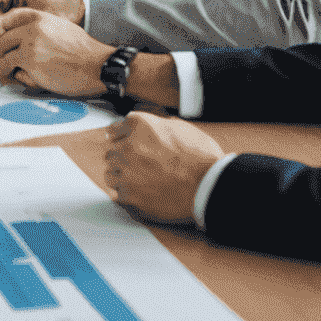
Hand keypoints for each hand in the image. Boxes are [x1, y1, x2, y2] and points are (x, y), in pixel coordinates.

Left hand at [0, 7, 108, 97]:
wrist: (97, 65)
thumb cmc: (83, 51)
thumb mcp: (59, 27)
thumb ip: (39, 28)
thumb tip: (21, 36)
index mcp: (38, 16)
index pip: (6, 18)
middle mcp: (31, 27)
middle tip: (0, 60)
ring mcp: (29, 43)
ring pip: (1, 53)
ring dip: (2, 64)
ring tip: (7, 72)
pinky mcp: (30, 61)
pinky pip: (10, 68)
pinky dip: (12, 75)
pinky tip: (20, 78)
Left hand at [105, 112, 225, 224]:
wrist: (210, 185)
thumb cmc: (201, 158)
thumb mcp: (180, 127)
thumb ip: (156, 126)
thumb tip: (149, 130)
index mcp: (139, 125)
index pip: (114, 130)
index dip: (123, 139)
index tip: (125, 144)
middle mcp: (128, 146)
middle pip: (111, 152)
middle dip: (123, 158)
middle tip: (139, 166)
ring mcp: (127, 171)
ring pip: (110, 173)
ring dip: (122, 176)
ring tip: (140, 181)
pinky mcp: (130, 195)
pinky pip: (117, 193)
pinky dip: (126, 194)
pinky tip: (141, 193)